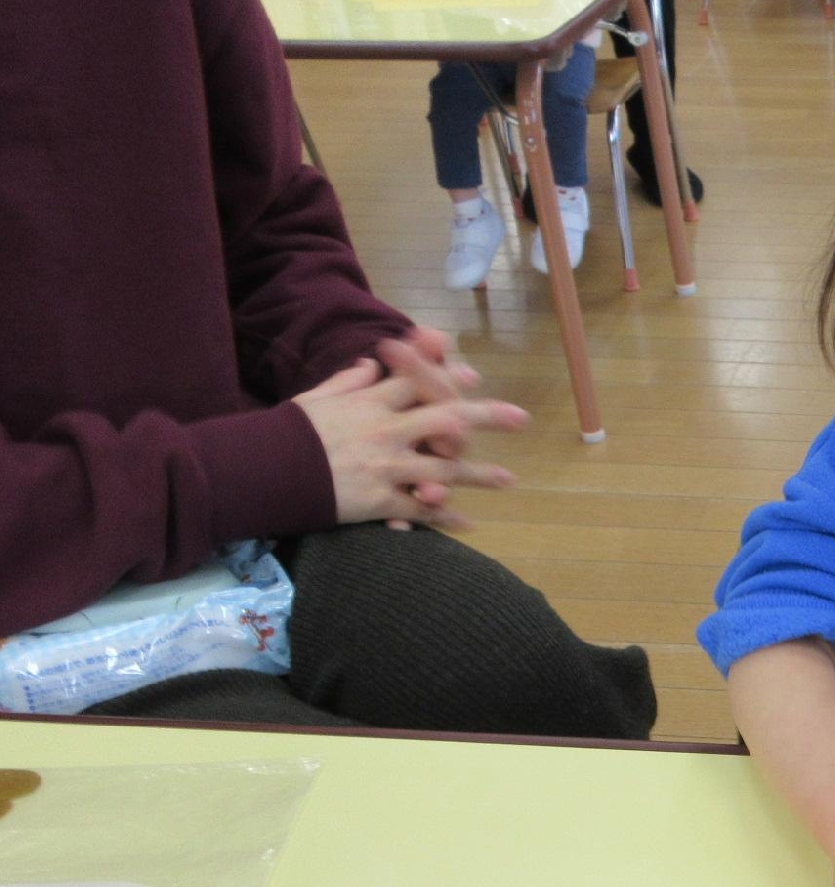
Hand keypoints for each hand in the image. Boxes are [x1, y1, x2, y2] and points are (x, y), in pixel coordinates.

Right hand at [296, 344, 525, 528]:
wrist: (260, 472)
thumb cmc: (286, 433)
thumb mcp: (315, 398)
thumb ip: (347, 380)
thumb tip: (370, 362)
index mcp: (371, 401)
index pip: (419, 381)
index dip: (448, 376)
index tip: (473, 375)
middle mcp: (386, 430)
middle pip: (447, 417)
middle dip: (487, 416)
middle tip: (521, 418)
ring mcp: (386, 467)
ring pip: (444, 469)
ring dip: (479, 474)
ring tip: (508, 479)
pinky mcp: (380, 500)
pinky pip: (421, 511)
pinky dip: (444, 518)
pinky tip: (468, 524)